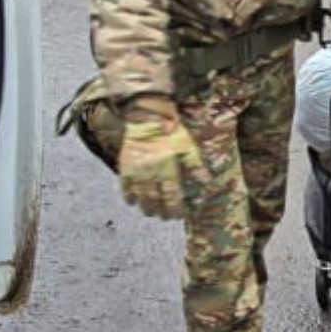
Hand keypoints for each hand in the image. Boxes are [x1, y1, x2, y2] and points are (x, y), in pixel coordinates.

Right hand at [117, 96, 202, 218]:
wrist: (148, 114)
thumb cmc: (172, 129)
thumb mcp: (188, 145)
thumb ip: (195, 164)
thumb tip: (206, 181)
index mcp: (167, 166)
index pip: (171, 195)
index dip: (174, 208)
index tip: (178, 215)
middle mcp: (150, 170)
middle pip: (154, 199)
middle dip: (160, 211)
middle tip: (165, 217)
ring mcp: (136, 168)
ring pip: (139, 195)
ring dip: (145, 207)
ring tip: (151, 213)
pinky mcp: (125, 164)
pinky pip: (124, 185)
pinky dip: (128, 196)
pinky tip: (132, 202)